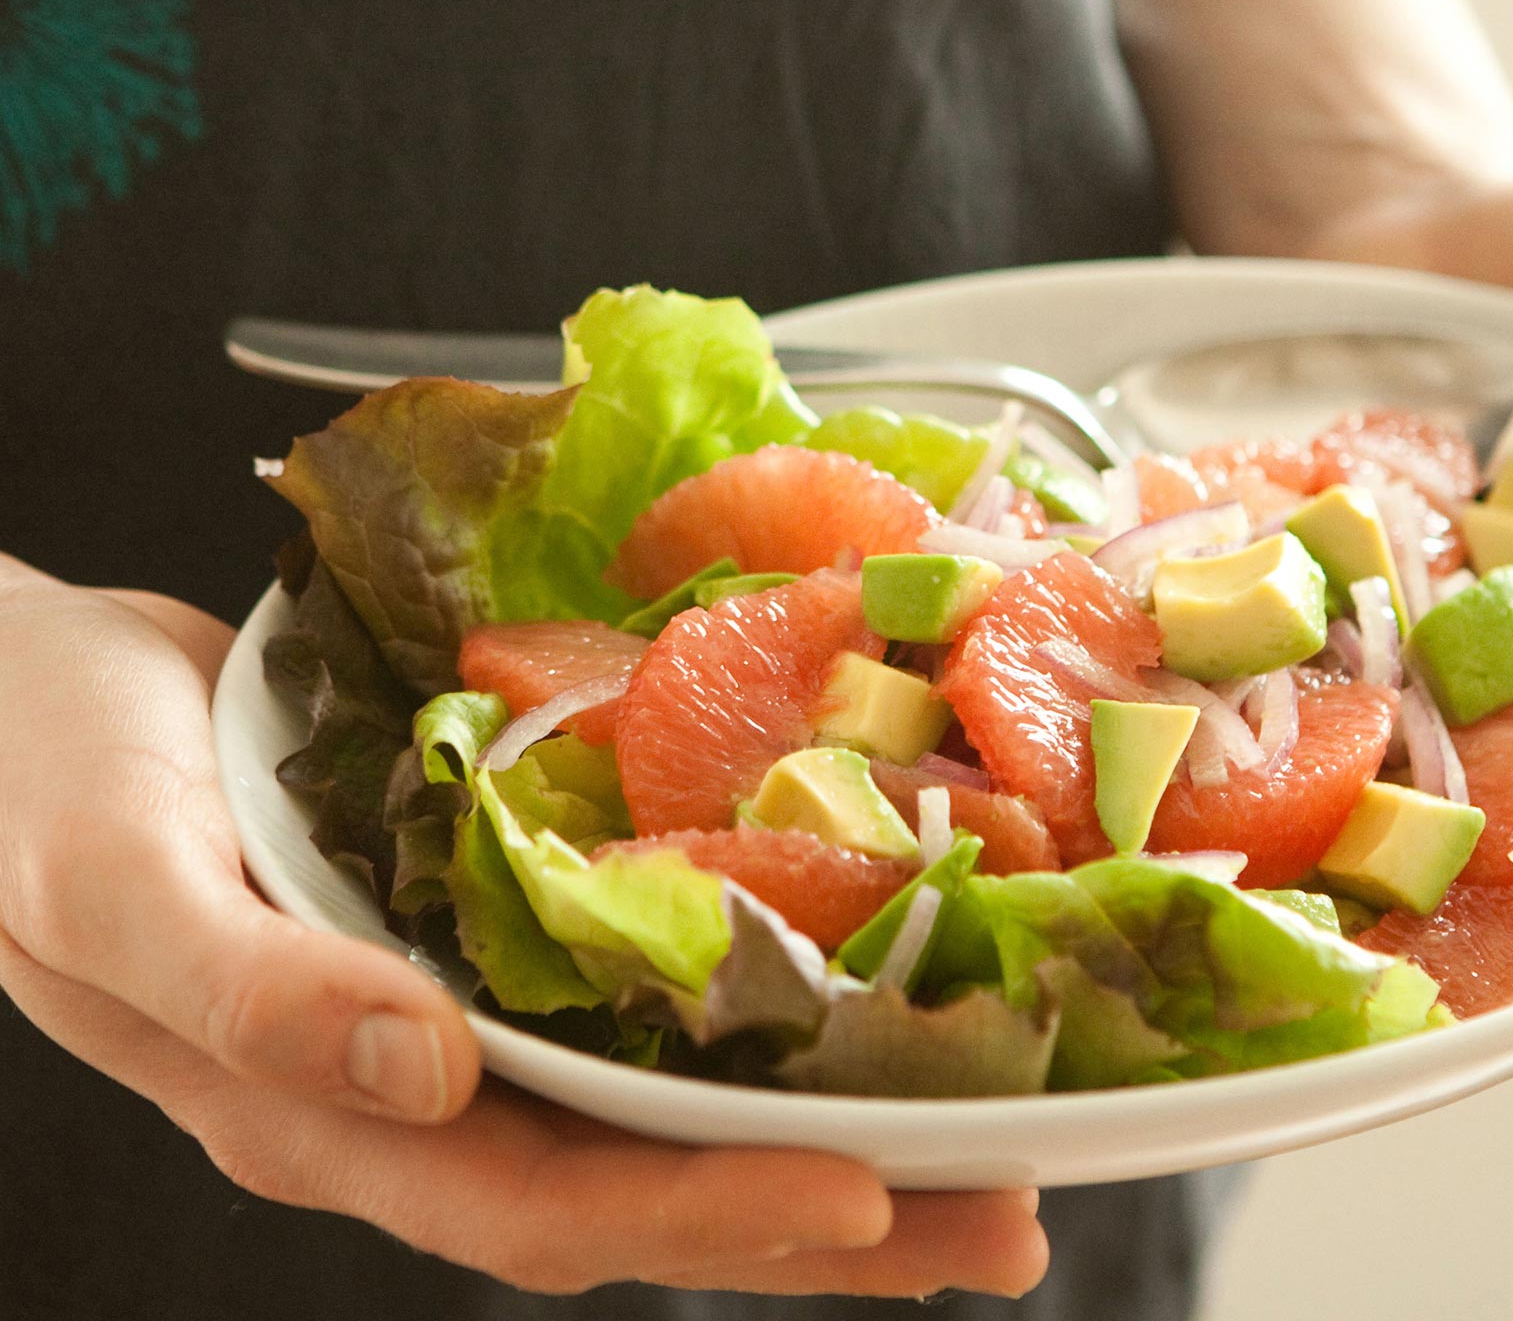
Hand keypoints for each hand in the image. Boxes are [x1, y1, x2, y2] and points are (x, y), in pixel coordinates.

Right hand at [0, 556, 1046, 1297]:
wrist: (19, 703)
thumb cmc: (33, 784)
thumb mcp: (111, 880)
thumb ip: (250, 994)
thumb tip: (422, 1072)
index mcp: (329, 1117)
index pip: (547, 1208)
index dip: (708, 1217)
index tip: (866, 1198)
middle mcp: (416, 1099)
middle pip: (647, 1194)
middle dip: (827, 1218)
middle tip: (1005, 1217)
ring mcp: (455, 1031)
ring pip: (663, 1120)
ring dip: (821, 1139)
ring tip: (983, 1141)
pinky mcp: (483, 947)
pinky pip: (634, 1016)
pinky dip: (749, 1027)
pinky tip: (846, 1004)